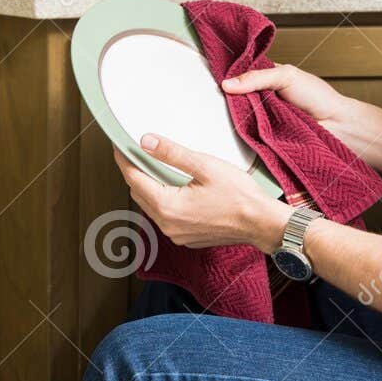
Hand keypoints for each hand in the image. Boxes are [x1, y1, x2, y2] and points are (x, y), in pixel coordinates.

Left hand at [115, 134, 290, 252]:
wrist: (262, 223)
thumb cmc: (240, 197)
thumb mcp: (205, 166)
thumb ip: (172, 154)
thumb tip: (146, 142)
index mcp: (168, 206)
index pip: (134, 179)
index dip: (124, 160)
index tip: (119, 146)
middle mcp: (168, 225)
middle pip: (139, 194)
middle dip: (135, 172)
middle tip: (135, 153)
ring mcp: (177, 234)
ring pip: (151, 206)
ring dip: (149, 187)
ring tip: (153, 166)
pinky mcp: (187, 237)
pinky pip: (166, 217)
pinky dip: (163, 200)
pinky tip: (173, 187)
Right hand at [222, 63, 347, 129]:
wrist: (335, 124)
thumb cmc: (318, 97)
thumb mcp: (286, 76)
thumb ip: (257, 77)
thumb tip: (228, 83)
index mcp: (267, 79)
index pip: (241, 76)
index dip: (229, 77)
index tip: (214, 77)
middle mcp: (263, 99)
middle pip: (237, 98)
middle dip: (229, 98)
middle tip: (217, 97)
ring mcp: (263, 118)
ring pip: (240, 117)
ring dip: (236, 116)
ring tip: (229, 113)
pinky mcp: (264, 137)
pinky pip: (248, 134)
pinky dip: (245, 132)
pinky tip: (240, 129)